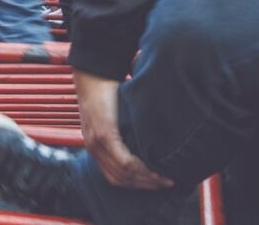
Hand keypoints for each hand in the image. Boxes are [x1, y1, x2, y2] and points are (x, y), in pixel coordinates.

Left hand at [74, 70, 172, 189]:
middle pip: (119, 179)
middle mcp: (93, 148)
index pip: (114, 176)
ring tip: (165, 179)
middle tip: (165, 185)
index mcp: (94, 146)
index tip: (154, 184)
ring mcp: (97, 143)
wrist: (93, 73)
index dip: (135, 184)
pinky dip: (140, 169)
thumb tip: (145, 138)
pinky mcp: (104, 134)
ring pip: (123, 174)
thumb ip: (123, 130)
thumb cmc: (105, 90)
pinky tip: (154, 170)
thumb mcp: (113, 116)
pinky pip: (123, 161)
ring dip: (146, 180)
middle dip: (144, 185)